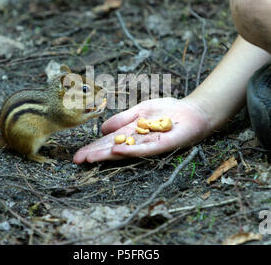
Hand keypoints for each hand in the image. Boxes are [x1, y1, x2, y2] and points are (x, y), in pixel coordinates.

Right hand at [73, 97, 210, 162]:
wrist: (192, 112)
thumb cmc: (168, 111)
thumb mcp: (140, 110)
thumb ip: (123, 119)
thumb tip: (102, 129)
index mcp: (131, 134)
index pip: (108, 142)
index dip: (94, 147)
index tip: (78, 155)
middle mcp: (137, 142)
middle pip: (113, 149)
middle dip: (95, 154)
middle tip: (77, 160)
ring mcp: (149, 145)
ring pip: (125, 151)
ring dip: (107, 155)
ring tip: (91, 158)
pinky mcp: (162, 146)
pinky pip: (144, 149)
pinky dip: (130, 150)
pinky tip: (117, 151)